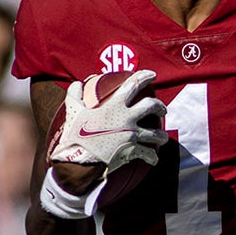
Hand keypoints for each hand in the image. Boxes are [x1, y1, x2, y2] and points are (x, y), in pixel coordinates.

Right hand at [49, 70, 167, 173]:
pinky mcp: (132, 152)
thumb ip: (75, 95)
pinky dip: (152, 157)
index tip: (152, 75)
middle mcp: (127, 118)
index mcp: (114, 106)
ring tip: (162, 138)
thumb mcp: (73, 111)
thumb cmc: (75, 135)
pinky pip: (148, 154)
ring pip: (156, 134)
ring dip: (161, 136)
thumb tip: (78, 84)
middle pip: (152, 106)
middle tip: (162, 110)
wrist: (78, 160)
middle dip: (160, 107)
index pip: (133, 85)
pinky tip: (153, 160)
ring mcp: (132, 135)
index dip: (144, 77)